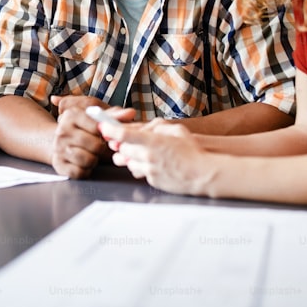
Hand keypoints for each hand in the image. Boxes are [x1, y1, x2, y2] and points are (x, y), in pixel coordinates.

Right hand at [49, 96, 134, 178]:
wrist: (59, 140)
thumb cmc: (83, 128)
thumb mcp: (96, 119)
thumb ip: (114, 116)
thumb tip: (131, 113)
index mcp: (71, 115)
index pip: (97, 126)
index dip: (105, 133)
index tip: (103, 133)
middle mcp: (62, 131)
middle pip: (95, 145)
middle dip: (101, 148)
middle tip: (97, 146)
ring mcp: (58, 148)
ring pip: (88, 160)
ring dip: (94, 160)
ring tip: (90, 154)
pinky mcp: (58, 164)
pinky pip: (80, 172)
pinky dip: (86, 170)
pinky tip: (83, 163)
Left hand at [100, 119, 214, 195]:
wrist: (203, 174)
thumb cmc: (192, 151)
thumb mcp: (176, 130)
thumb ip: (156, 127)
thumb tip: (139, 128)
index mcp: (153, 141)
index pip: (123, 135)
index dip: (109, 129)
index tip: (103, 126)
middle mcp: (147, 156)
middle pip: (121, 149)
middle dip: (121, 144)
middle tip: (126, 140)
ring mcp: (148, 170)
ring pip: (127, 162)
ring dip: (130, 156)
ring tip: (142, 151)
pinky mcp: (151, 180)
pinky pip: (138, 172)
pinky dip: (140, 166)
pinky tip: (152, 162)